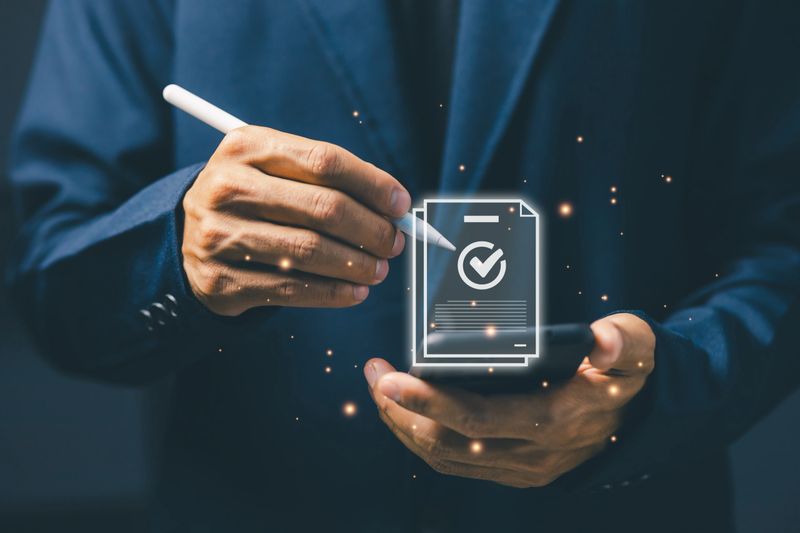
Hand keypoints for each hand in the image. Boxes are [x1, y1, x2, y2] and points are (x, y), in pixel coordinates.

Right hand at [181, 126, 409, 314]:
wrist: (186, 237)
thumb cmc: (251, 198)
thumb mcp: (273, 169)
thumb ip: (325, 178)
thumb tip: (392, 206)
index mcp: (246, 147)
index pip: (325, 161)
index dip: (372, 184)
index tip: (401, 204)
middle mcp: (227, 187)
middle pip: (323, 208)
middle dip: (373, 229)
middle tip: (395, 243)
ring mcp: (219, 236)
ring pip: (310, 252)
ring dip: (358, 264)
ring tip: (379, 269)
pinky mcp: (221, 280)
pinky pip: (292, 289)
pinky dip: (333, 293)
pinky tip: (354, 291)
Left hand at [364, 313, 654, 487]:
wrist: (637, 416)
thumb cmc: (626, 373)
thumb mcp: (636, 348)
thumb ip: (624, 342)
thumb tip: (604, 339)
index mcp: (554, 421)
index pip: (477, 419)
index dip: (428, 402)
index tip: (389, 378)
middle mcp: (532, 453)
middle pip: (446, 443)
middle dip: (400, 411)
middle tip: (373, 374)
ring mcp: (519, 467)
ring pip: (444, 457)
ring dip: (405, 425)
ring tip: (379, 389)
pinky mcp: (511, 469)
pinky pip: (455, 463)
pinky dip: (422, 439)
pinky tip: (405, 414)